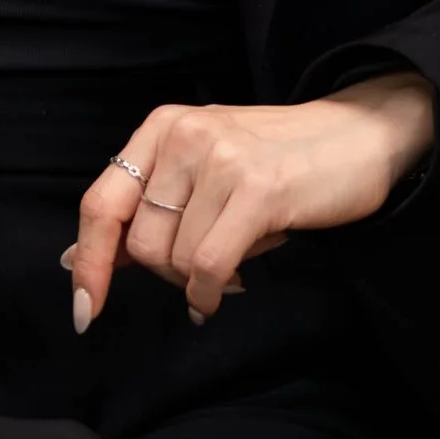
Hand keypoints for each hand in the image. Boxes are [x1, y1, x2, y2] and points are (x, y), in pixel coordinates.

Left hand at [66, 72, 436, 326]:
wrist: (361, 135)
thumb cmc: (279, 161)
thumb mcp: (203, 172)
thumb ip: (146, 212)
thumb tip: (79, 261)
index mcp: (161, 128)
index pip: (100, 204)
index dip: (89, 263)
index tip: (85, 310)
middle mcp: (183, 136)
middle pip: (141, 243)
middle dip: (168, 274)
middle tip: (205, 269)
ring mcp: (221, 160)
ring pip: (177, 260)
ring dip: (200, 280)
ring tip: (236, 257)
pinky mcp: (259, 190)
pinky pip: (210, 266)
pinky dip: (212, 292)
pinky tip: (227, 290)